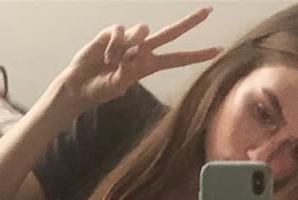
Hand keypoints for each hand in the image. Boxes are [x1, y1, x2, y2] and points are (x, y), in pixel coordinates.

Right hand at [55, 7, 223, 111]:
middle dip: (189, 22)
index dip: (197, 55)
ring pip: (142, 30)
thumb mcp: (120, 85)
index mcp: (148, 65)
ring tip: (112, 63)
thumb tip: (137, 48)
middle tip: (209, 10)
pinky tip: (104, 57)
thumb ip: (132, 67)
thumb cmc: (101, 89)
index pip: (177, 59)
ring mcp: (128, 40)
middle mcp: (141, 50)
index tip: (218, 51)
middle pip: (170, 33)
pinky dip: (113, 45)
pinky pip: (120, 31)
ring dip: (128, 46)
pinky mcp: (112, 34)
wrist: (79, 86)